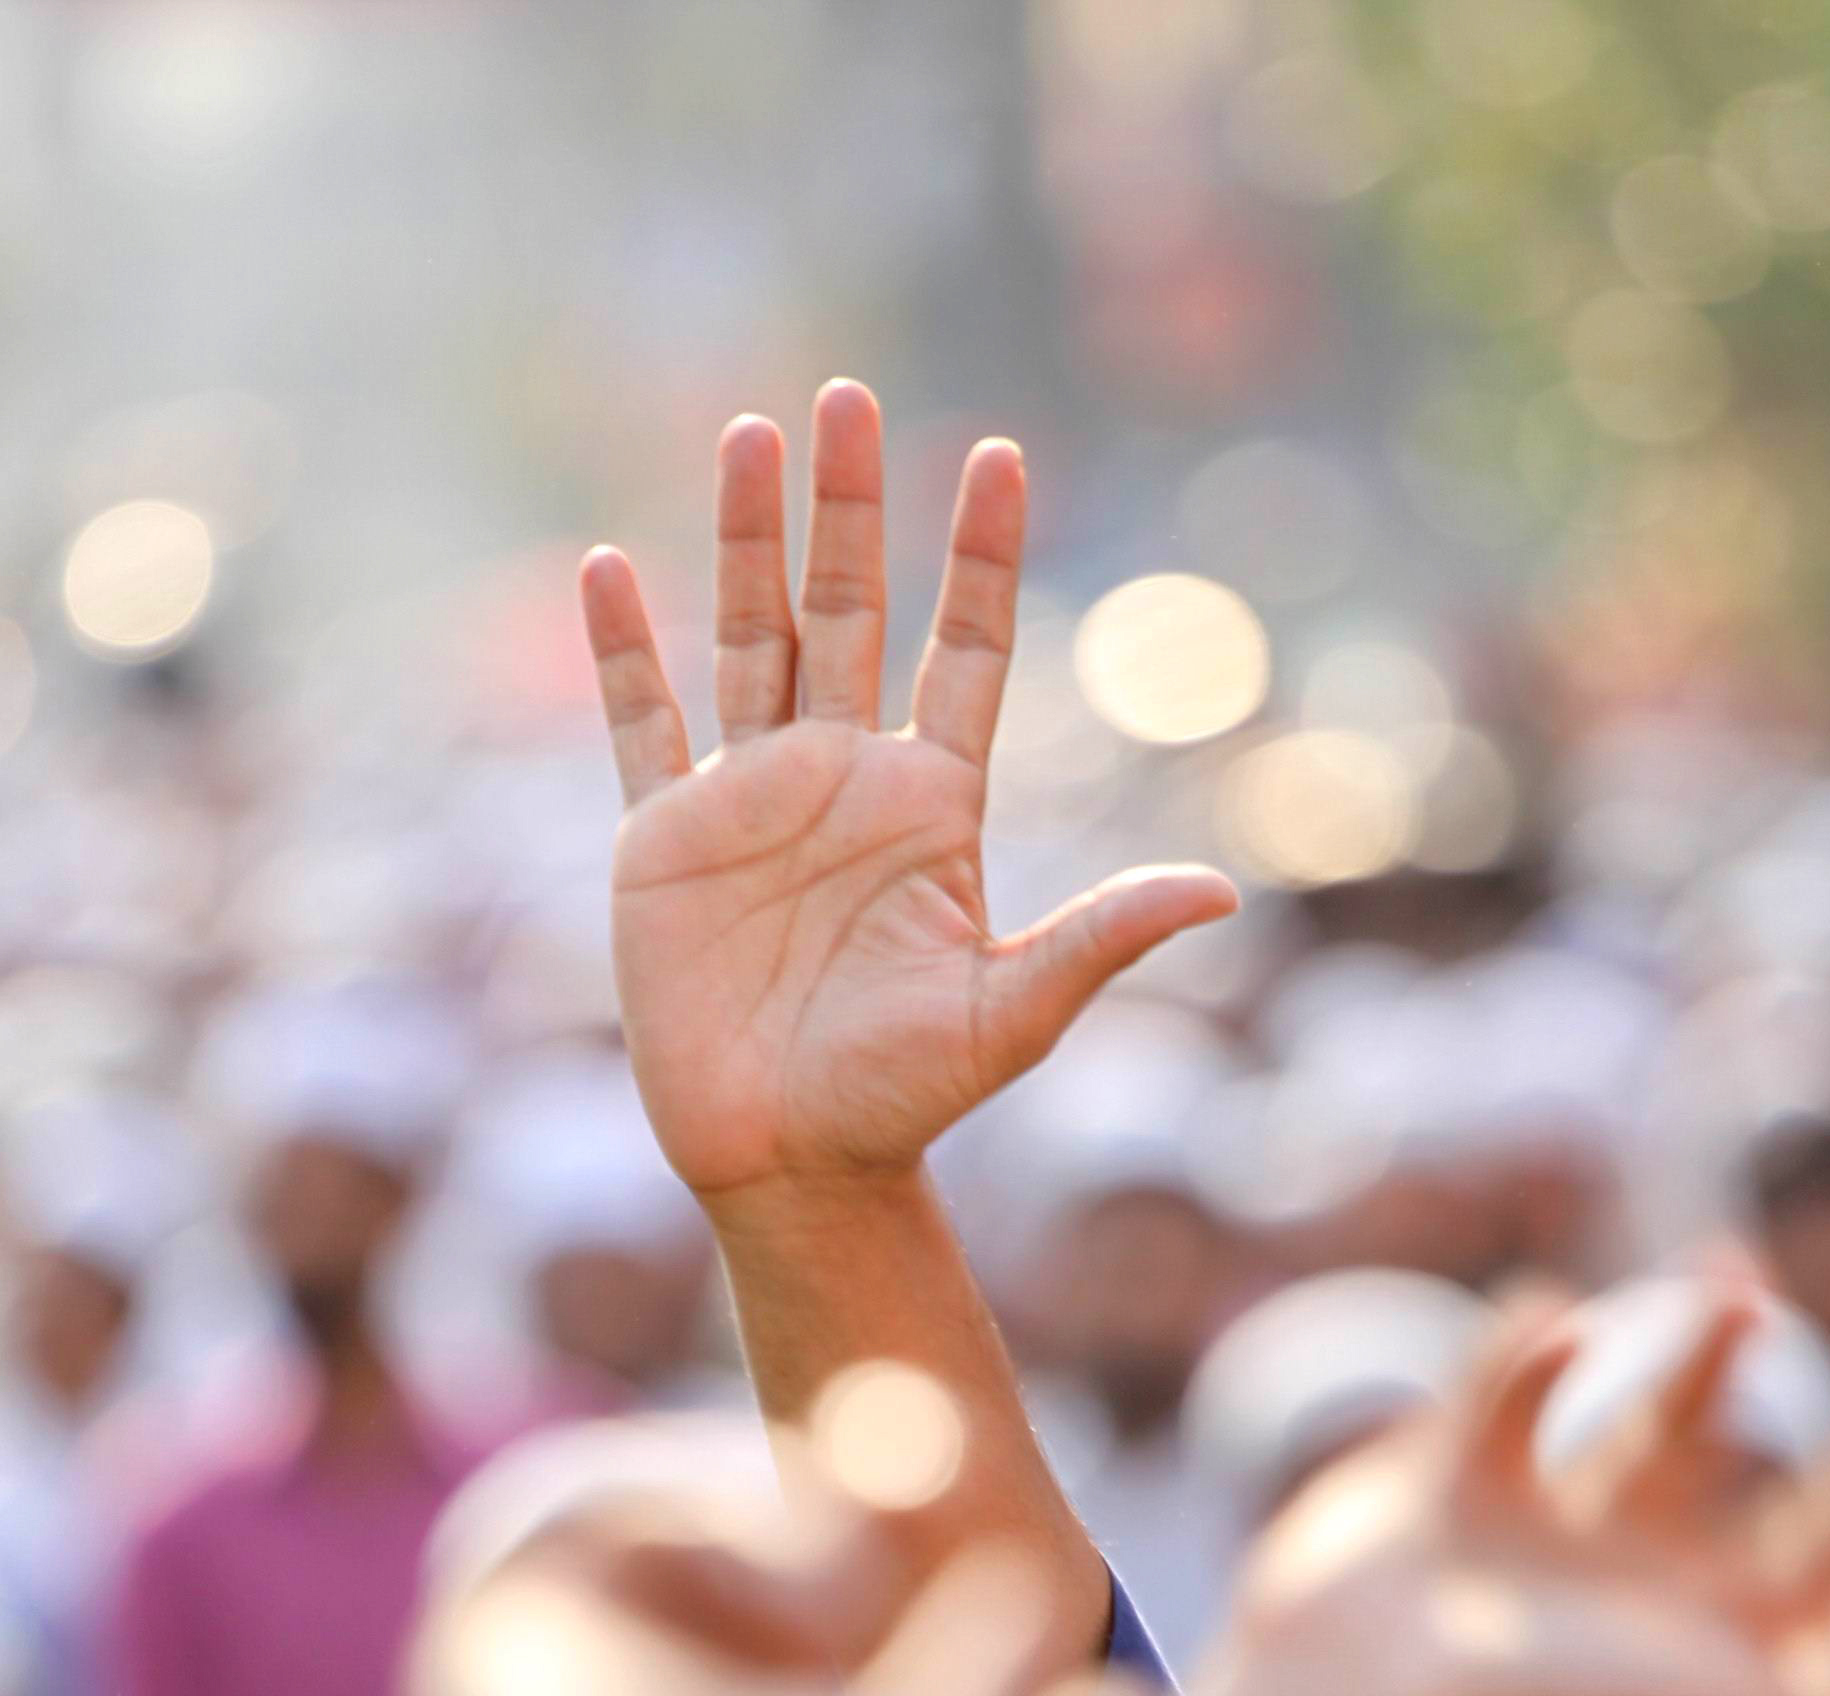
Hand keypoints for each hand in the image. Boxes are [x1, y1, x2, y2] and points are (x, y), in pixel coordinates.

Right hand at [582, 381, 1237, 1199]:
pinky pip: (639, 727)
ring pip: (748, 639)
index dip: (979, 556)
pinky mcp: (662, 841)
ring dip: (744, 540)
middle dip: (849, 505)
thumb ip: (1099, 941)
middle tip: (847, 396)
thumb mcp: (1011, 1015)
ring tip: (748, 435)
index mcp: (931, 803)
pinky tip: (609, 569)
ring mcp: (748, 801)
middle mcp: (841, 779)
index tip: (999, 454)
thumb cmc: (904, 1098)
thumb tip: (1221, 898)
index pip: (963, 650)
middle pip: (849, 611)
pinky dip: (620, 654)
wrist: (790, 1166)